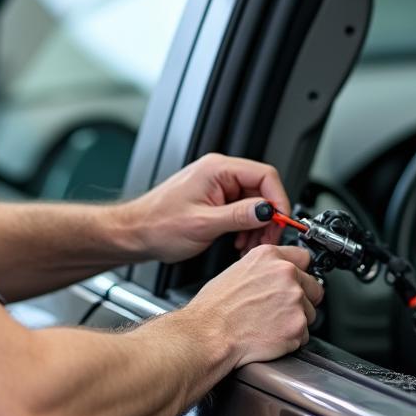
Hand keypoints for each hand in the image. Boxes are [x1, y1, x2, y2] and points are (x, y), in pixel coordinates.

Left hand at [128, 153, 292, 263]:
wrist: (135, 233)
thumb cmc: (157, 225)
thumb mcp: (203, 224)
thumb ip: (239, 216)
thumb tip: (267, 211)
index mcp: (217, 170)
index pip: (265, 175)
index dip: (278, 200)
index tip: (281, 222)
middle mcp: (219, 173)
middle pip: (262, 190)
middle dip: (267, 218)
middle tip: (265, 239)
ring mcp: (217, 186)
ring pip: (254, 202)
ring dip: (257, 226)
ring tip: (248, 245)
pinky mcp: (214, 199)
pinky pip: (241, 210)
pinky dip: (245, 227)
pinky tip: (239, 242)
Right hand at [187, 244, 323, 366]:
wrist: (209, 335)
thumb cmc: (214, 309)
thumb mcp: (236, 272)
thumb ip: (264, 270)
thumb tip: (275, 276)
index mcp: (269, 256)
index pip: (304, 258)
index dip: (300, 272)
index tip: (298, 280)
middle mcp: (286, 274)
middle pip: (314, 286)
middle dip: (302, 299)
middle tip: (279, 309)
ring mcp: (294, 300)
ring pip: (310, 313)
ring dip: (296, 320)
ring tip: (269, 324)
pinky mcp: (297, 325)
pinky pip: (304, 334)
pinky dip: (291, 338)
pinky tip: (270, 335)